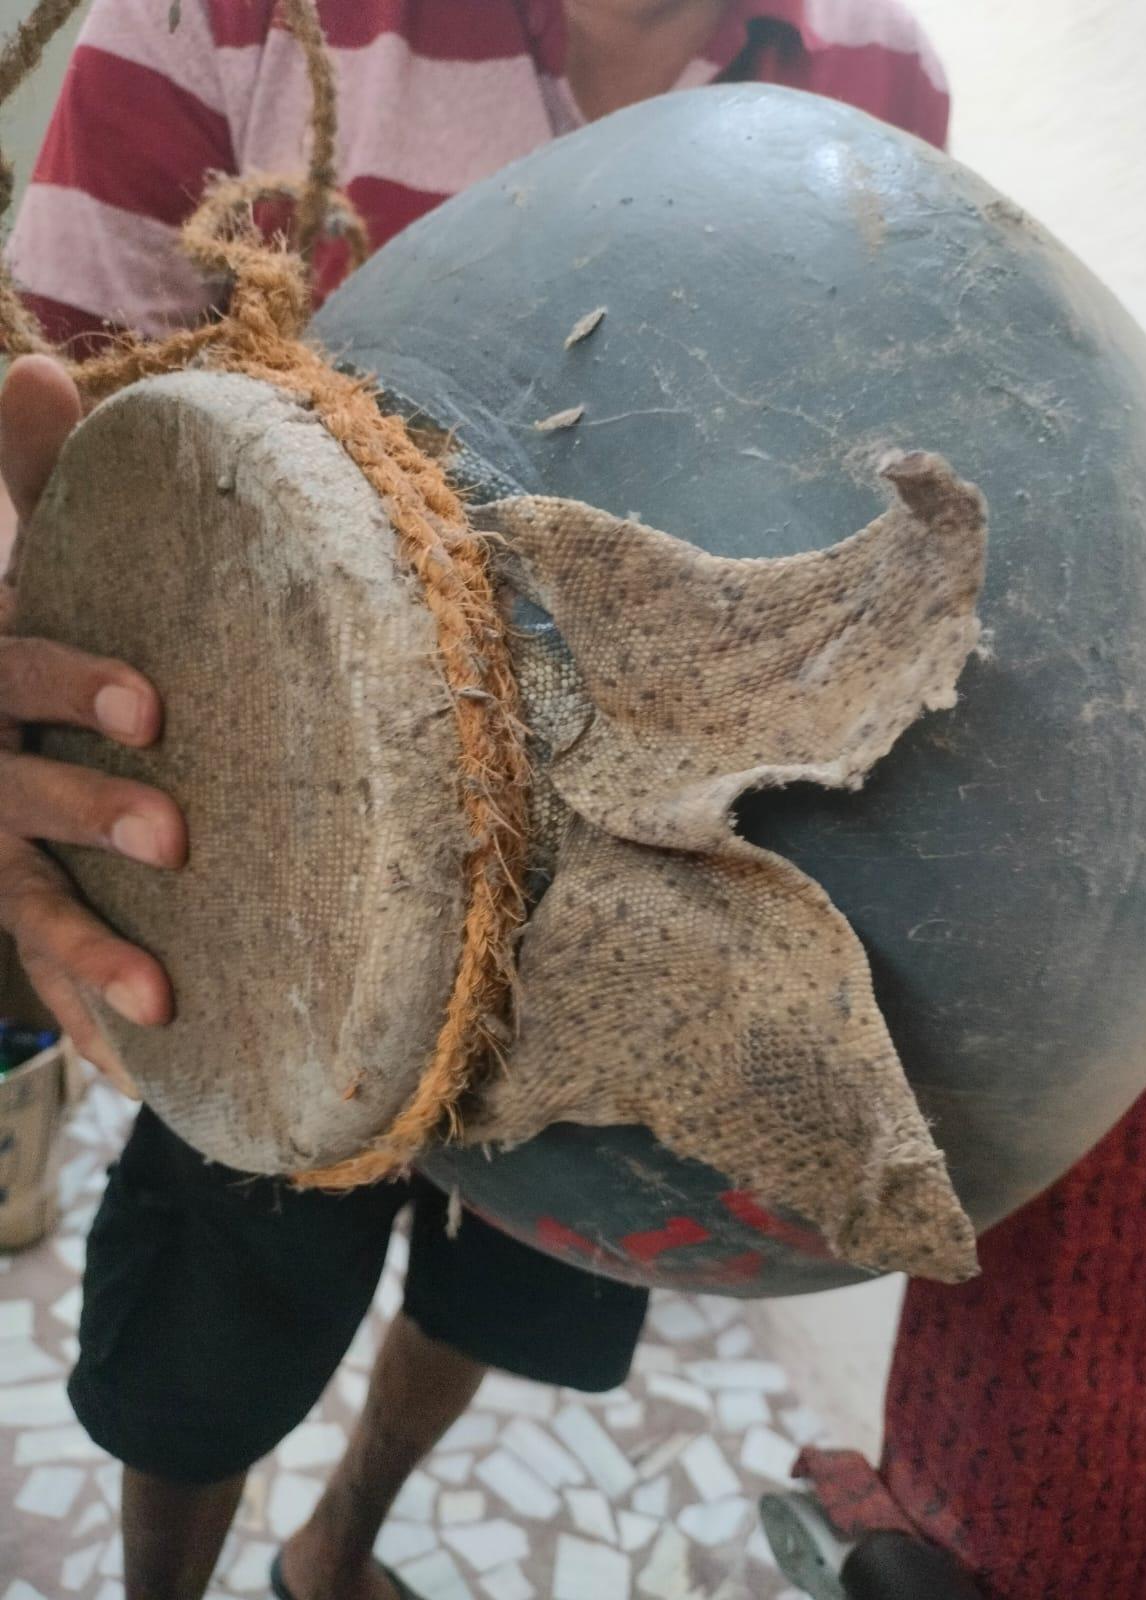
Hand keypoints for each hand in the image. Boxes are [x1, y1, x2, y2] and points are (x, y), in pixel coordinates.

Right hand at [0, 356, 186, 1091]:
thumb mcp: (2, 551)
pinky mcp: (6, 904)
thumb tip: (35, 359)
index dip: (75, 684)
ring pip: (23, 905)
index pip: (16, 670)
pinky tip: (137, 1072)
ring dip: (87, 953)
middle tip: (178, 834)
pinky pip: (37, 966)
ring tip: (159, 999)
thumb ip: (19, 474)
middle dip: (88, 815)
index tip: (155, 705)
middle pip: (20, 796)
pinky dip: (83, 1017)